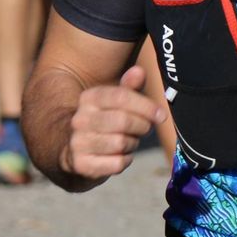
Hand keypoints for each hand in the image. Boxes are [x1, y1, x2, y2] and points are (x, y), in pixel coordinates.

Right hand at [62, 65, 165, 181]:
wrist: (75, 151)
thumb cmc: (106, 121)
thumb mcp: (116, 102)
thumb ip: (130, 87)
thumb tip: (139, 71)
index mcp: (89, 98)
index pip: (122, 97)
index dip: (146, 106)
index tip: (161, 115)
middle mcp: (80, 118)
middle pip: (123, 121)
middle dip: (142, 126)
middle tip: (145, 129)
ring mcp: (78, 142)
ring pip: (121, 143)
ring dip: (133, 144)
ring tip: (130, 141)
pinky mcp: (81, 164)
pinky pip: (117, 163)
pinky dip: (125, 160)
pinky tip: (120, 156)